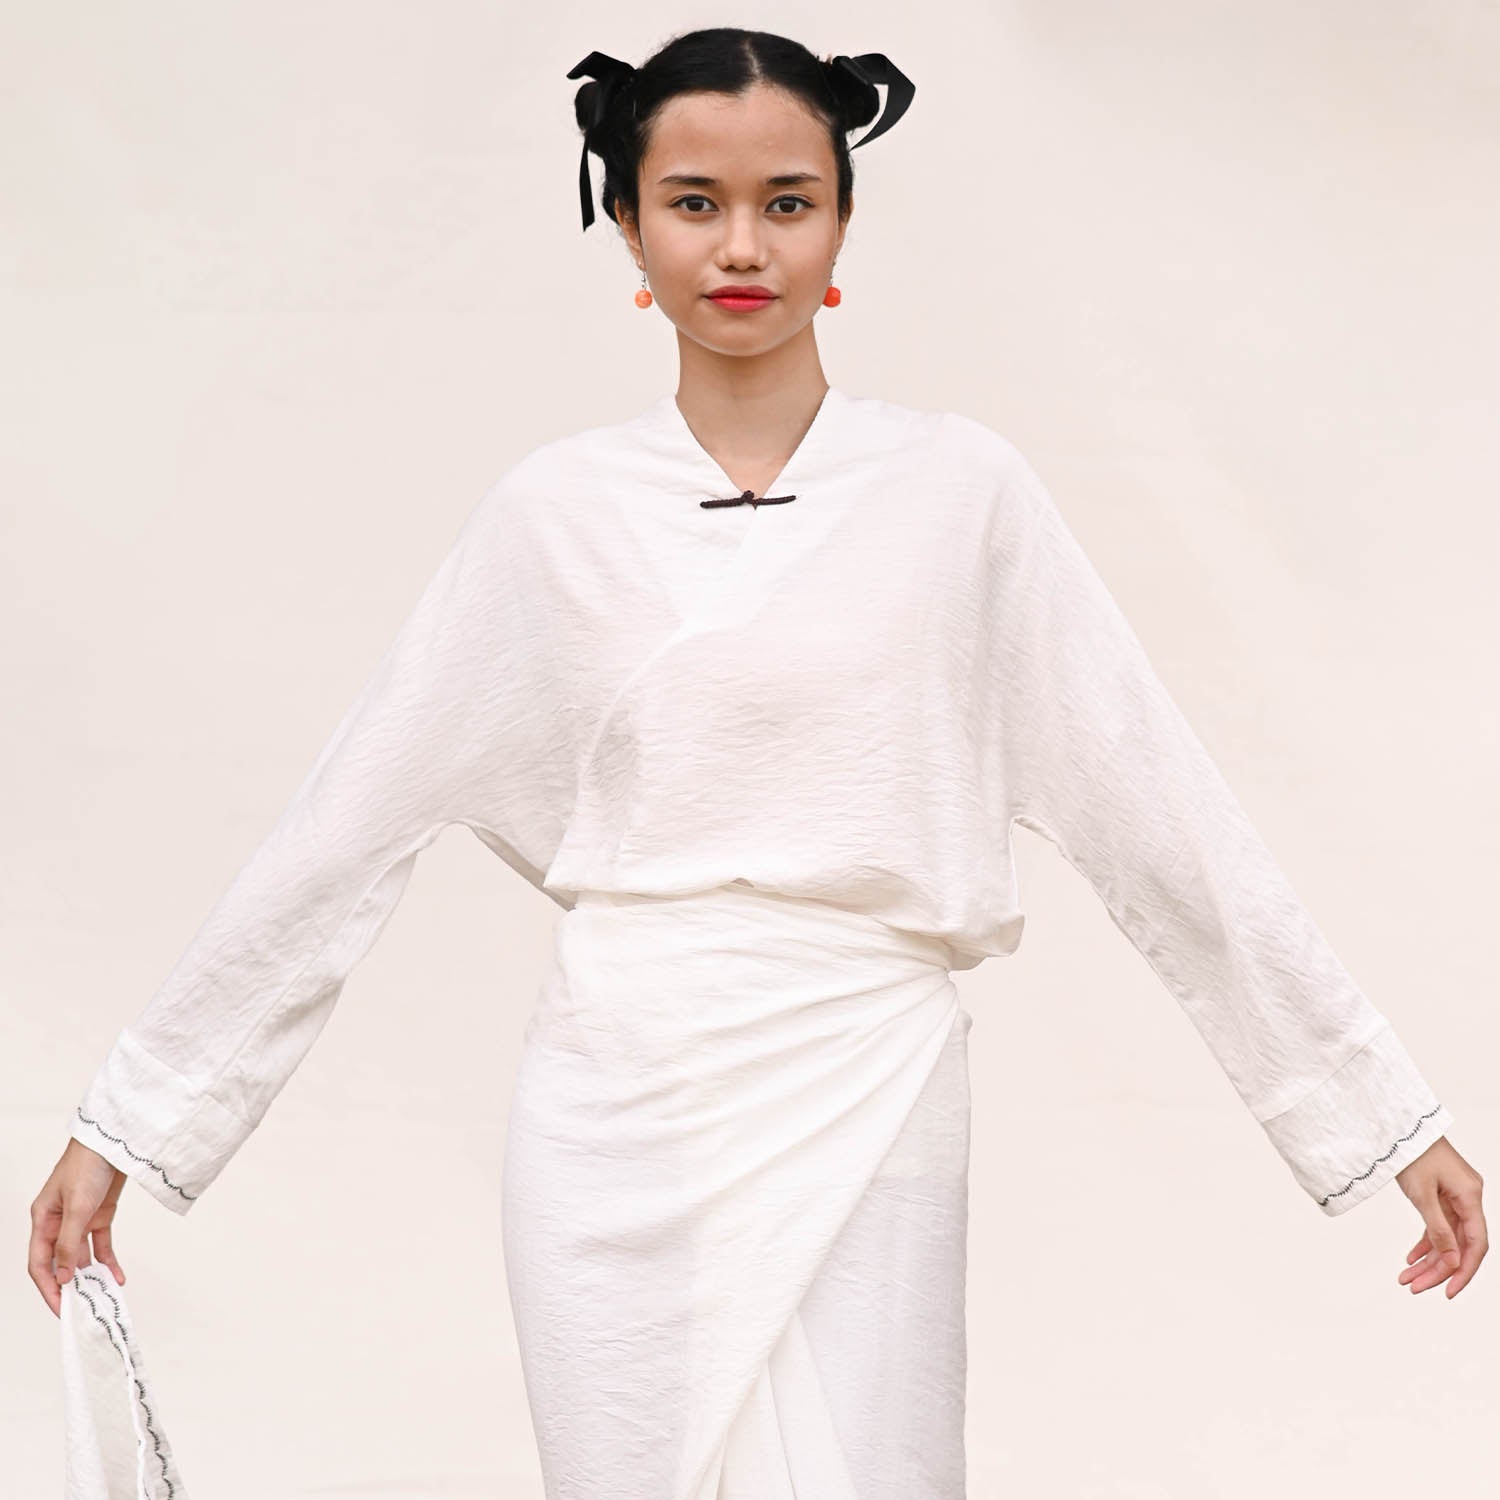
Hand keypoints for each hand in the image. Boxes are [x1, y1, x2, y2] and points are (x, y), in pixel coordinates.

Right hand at [29, 1139, 127, 1317]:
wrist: (115, 1140)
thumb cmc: (88, 1163)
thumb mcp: (78, 1207)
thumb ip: (71, 1243)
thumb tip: (64, 1277)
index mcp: (43, 1220)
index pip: (40, 1263)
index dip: (49, 1287)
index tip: (61, 1307)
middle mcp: (58, 1222)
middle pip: (60, 1262)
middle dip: (70, 1286)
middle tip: (83, 1308)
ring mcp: (80, 1219)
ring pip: (81, 1257)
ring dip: (91, 1276)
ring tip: (102, 1296)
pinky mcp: (100, 1215)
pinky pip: (101, 1244)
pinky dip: (109, 1261)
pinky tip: (117, 1275)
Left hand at [1395, 1135, 1484, 1297]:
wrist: (1398, 1125)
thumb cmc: (1411, 1152)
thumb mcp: (1422, 1194)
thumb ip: (1437, 1229)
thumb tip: (1451, 1262)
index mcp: (1470, 1196)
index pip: (1475, 1244)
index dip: (1463, 1271)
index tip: (1447, 1292)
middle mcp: (1467, 1198)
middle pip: (1459, 1245)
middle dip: (1438, 1269)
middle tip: (1413, 1286)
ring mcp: (1454, 1197)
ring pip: (1446, 1238)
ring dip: (1428, 1259)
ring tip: (1406, 1277)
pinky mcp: (1440, 1194)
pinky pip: (1437, 1226)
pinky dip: (1425, 1242)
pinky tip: (1411, 1258)